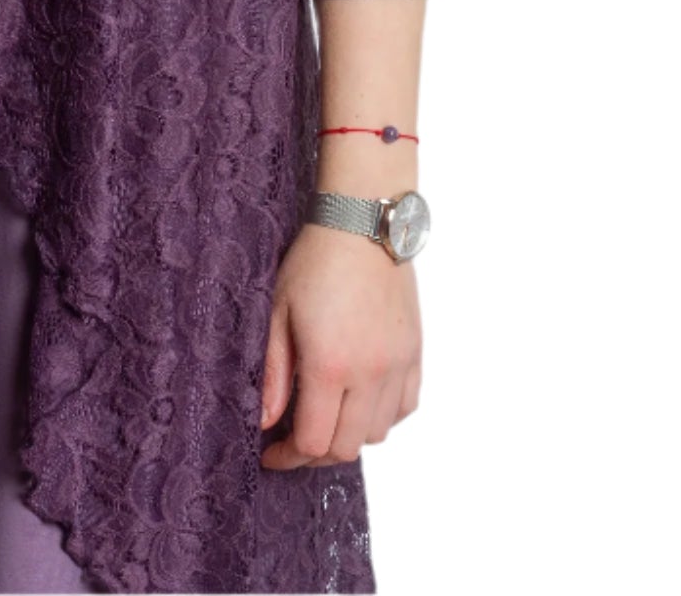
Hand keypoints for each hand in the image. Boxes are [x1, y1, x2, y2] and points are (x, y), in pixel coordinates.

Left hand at [258, 221, 420, 469]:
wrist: (362, 224)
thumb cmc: (314, 260)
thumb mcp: (278, 311)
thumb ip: (273, 372)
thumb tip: (266, 421)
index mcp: (331, 366)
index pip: (314, 443)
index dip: (289, 457)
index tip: (270, 453)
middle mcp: (371, 374)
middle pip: (347, 448)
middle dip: (315, 453)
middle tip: (292, 440)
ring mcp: (398, 365)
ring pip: (378, 433)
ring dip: (349, 435)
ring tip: (324, 416)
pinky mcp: (414, 353)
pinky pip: (404, 407)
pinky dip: (382, 416)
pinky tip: (360, 400)